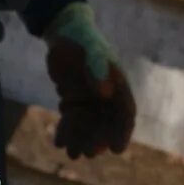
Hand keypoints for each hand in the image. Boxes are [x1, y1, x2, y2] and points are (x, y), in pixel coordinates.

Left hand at [45, 0, 136, 157]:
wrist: (64, 31)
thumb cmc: (81, 37)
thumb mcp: (90, 49)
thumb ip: (98, 68)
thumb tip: (106, 94)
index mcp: (117, 84)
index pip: (125, 113)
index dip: (122, 132)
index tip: (116, 148)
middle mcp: (106, 96)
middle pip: (106, 124)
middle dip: (98, 140)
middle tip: (88, 153)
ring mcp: (90, 99)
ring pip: (88, 126)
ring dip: (81, 140)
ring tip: (71, 153)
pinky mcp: (74, 100)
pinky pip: (72, 121)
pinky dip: (66, 131)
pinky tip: (59, 142)